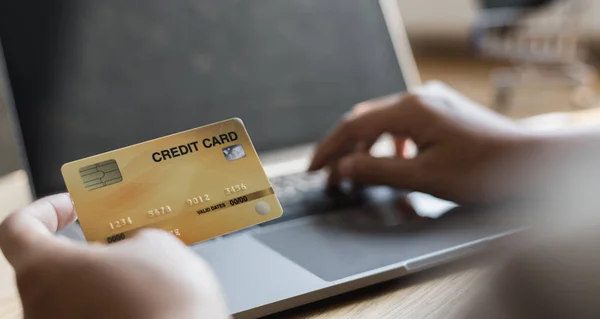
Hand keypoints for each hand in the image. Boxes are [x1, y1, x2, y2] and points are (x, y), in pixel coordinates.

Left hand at [0, 194, 228, 318]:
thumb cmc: (165, 303)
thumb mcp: (157, 245)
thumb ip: (133, 238)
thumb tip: (134, 246)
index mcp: (45, 270)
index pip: (17, 229)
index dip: (45, 211)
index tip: (74, 207)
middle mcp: (39, 308)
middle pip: (50, 270)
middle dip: (88, 253)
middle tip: (123, 243)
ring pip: (73, 299)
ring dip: (105, 284)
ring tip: (148, 277)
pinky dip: (114, 309)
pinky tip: (148, 305)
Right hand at [309, 81, 537, 203]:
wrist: (531, 162)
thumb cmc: (485, 170)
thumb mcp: (424, 176)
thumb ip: (377, 170)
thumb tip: (343, 168)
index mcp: (411, 109)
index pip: (354, 126)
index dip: (330, 149)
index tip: (315, 169)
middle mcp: (419, 97)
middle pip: (365, 119)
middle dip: (344, 148)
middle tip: (330, 176)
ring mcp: (432, 100)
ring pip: (383, 120)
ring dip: (365, 145)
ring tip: (355, 171)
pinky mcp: (441, 109)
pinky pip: (403, 121)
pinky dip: (388, 140)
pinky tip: (391, 158)